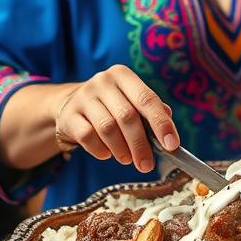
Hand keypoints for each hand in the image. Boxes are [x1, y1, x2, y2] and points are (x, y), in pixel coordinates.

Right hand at [54, 66, 178, 171]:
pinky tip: (107, 154)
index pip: (147, 99)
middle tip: (147, 165)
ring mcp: (83, 97)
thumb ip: (152, 112)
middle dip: (140, 144)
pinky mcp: (69, 115)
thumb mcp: (132, 101)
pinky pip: (87, 137)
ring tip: (128, 159)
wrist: (72, 105)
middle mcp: (103, 81)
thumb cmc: (112, 105)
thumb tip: (169, 135)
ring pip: (107, 128)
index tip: (172, 146)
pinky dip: (100, 150)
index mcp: (123, 75)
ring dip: (121, 149)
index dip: (161, 124)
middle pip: (127, 116)